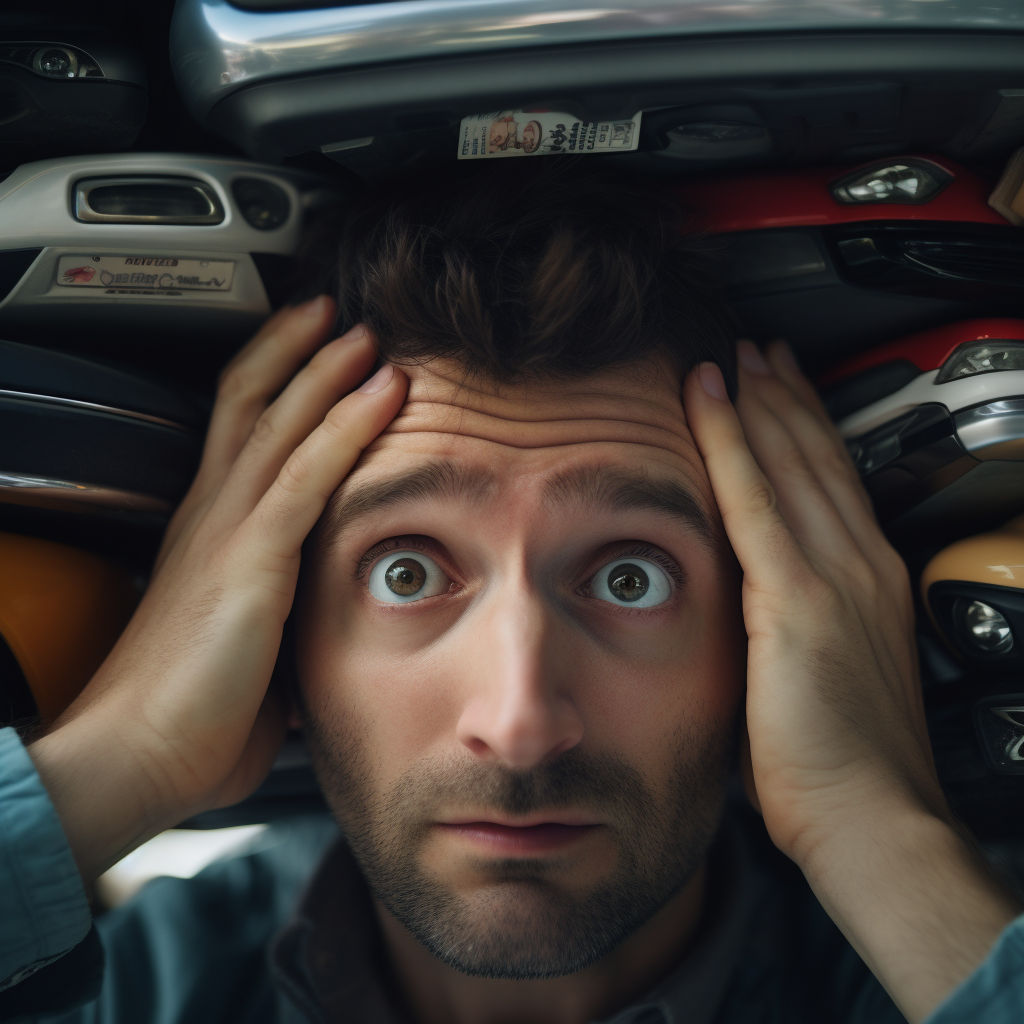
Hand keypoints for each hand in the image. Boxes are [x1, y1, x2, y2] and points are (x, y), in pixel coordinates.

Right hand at [28, 297, 407, 881]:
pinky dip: (348, 425)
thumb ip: (279, 631)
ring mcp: (225, 531)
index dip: (269, 383)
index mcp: (206, 537)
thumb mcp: (245, 659)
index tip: (310, 353)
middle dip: (294, 351)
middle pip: (248, 403)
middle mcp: (209, 517)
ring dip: (327, 371)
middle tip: (335, 315)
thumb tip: (312, 642)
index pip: (234, 434)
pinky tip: (383, 392)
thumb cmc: (186, 722)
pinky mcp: (249, 558)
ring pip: (279, 422)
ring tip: (366, 333)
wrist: (133, 758)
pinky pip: (307, 473)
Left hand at [682, 341, 1019, 1021]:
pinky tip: (711, 401)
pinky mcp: (796, 597)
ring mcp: (833, 575)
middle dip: (785, 397)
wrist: (873, 819)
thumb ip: (792, 632)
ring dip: (760, 403)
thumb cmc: (846, 767)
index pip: (834, 485)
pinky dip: (730, 441)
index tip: (782, 393)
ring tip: (736, 357)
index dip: (807, 431)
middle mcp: (859, 566)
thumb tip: (753, 619)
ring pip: (789, 463)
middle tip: (760, 351)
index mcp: (869, 585)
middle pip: (815, 458)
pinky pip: (754, 497)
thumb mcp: (825, 679)